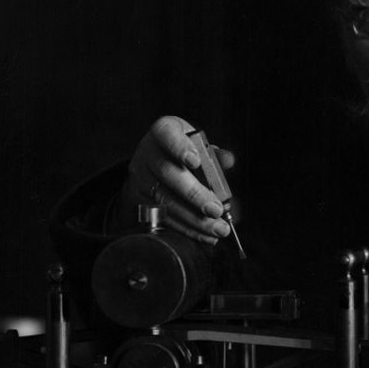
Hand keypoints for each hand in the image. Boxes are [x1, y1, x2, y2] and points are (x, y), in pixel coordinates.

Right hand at [117, 115, 236, 243]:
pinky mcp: (140, 201)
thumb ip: (214, 153)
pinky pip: (163, 218)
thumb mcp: (197, 144)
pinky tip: (205, 236)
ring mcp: (141, 178)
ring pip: (165, 201)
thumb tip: (228, 160)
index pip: (166, 134)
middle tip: (216, 210)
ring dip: (194, 219)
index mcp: (163, 132)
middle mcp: (147, 153)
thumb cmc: (181, 152)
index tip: (195, 161)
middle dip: (195, 195)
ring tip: (218, 229)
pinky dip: (186, 229)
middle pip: (168, 174)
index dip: (179, 147)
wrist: (151, 165)